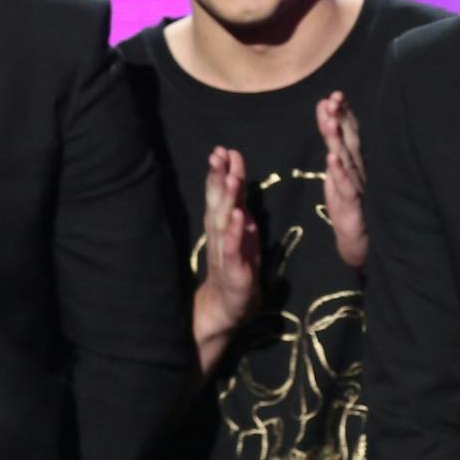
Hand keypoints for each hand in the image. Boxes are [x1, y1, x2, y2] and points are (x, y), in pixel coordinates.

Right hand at [193, 146, 260, 371]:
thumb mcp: (241, 232)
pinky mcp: (235, 272)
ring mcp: (226, 254)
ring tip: (230, 179)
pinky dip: (236, 233)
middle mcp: (220, 237)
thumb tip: (235, 173)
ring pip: (223, 224)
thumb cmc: (237, 268)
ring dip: (226, 201)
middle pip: (217, 204)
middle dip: (218, 179)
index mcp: (223, 226)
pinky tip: (240, 217)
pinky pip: (234, 250)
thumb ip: (238, 204)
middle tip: (219, 155)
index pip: (220, 195)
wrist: (227, 309)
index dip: (220, 172)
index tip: (222, 149)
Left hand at [316, 91, 367, 268]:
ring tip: (329, 121)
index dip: (342, 114)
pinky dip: (339, 173)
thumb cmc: (351, 208)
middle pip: (350, 141)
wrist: (360, 244)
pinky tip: (332, 159)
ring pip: (347, 160)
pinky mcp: (354, 206)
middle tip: (333, 98)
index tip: (334, 95)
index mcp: (354, 163)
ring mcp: (358, 188)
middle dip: (341, 119)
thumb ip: (335, 152)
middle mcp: (359, 171)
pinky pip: (345, 187)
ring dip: (338, 140)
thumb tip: (328, 123)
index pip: (349, 134)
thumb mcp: (339, 176)